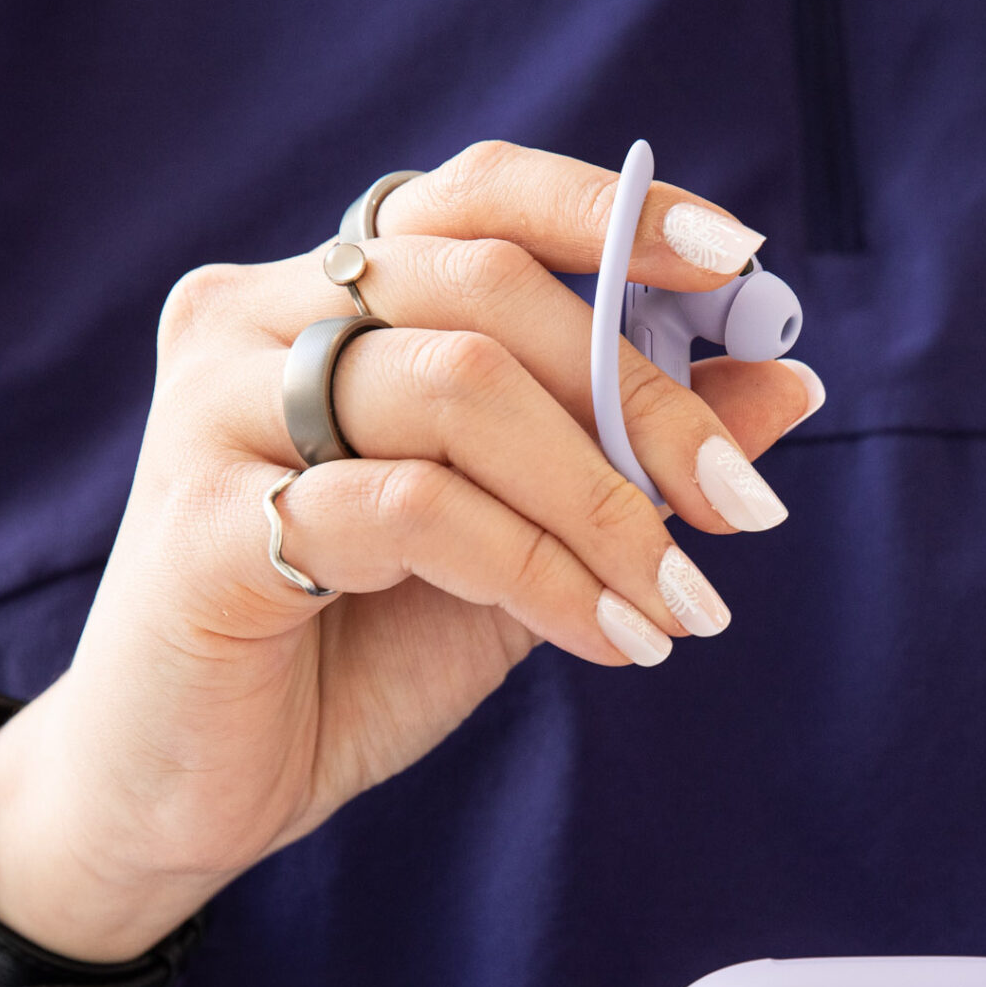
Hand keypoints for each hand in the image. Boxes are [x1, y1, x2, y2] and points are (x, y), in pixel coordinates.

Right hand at [0, 142, 820, 958]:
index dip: (610, 211)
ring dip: (600, 503)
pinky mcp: (204, 519)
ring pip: (458, 388)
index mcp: (329, 293)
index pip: (475, 195)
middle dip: (645, 405)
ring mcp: (214, 407)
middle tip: (744, 508)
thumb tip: (791, 379)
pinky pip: (412, 506)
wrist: (193, 791)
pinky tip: (601, 638)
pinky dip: (536, 569)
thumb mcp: (527, 540)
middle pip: (490, 295)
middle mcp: (255, 315)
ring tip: (673, 605)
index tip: (740, 261)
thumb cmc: (353, 651)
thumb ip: (631, 454)